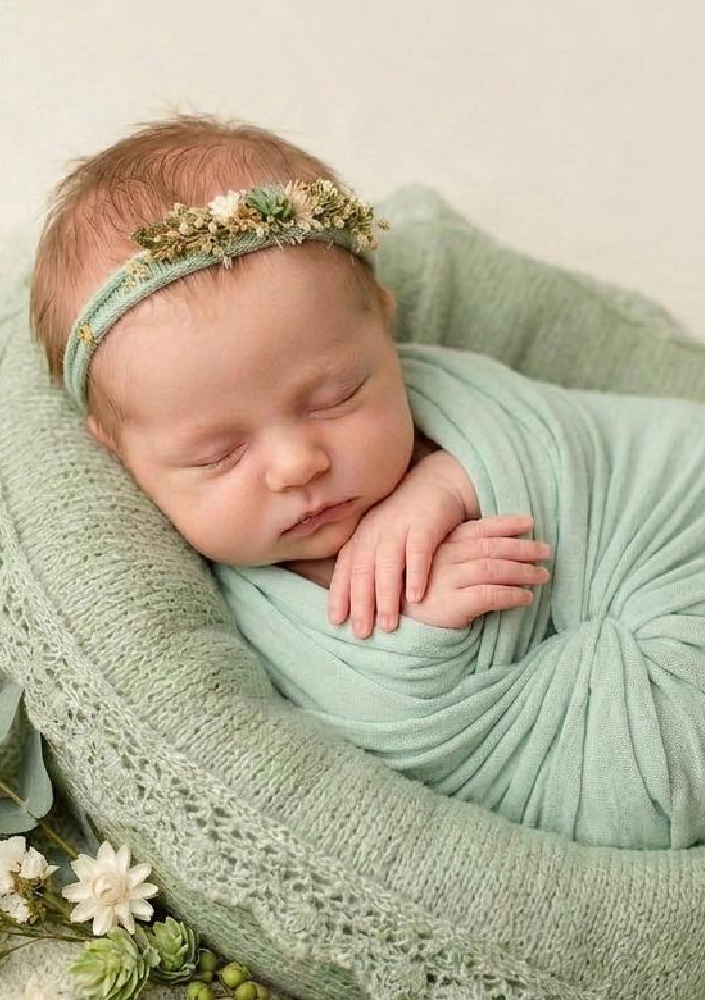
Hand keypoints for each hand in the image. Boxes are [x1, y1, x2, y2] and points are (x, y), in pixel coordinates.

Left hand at [327, 450, 476, 637]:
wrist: (439, 482)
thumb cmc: (407, 518)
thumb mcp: (382, 537)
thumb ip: (369, 562)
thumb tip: (356, 601)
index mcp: (362, 536)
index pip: (345, 568)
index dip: (339, 594)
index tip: (336, 621)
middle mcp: (376, 531)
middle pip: (363, 570)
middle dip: (360, 603)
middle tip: (361, 632)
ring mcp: (399, 525)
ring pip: (387, 563)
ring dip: (386, 595)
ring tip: (388, 624)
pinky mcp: (425, 522)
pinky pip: (419, 551)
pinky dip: (416, 574)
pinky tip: (417, 597)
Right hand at [400, 515, 550, 628]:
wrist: (392, 626)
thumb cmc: (417, 597)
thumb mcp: (434, 570)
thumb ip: (459, 557)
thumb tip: (497, 550)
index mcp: (441, 546)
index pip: (479, 529)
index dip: (506, 524)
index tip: (530, 523)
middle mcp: (444, 559)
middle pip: (490, 548)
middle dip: (522, 548)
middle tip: (546, 551)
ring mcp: (446, 581)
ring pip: (493, 569)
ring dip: (522, 571)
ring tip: (542, 575)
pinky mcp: (450, 605)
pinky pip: (489, 595)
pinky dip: (512, 594)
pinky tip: (526, 598)